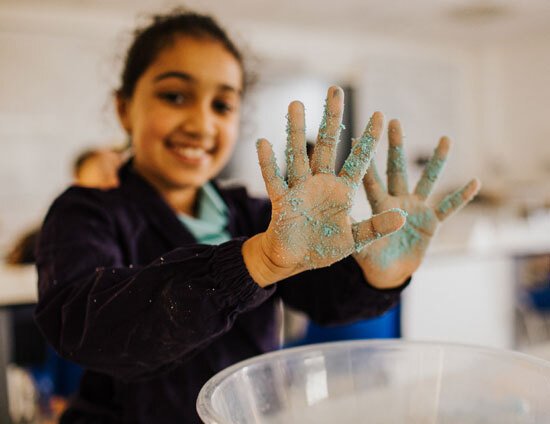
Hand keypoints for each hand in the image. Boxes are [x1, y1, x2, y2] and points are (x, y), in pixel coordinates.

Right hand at [243, 87, 405, 286]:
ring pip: (298, 155)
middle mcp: (321, 183)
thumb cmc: (323, 247)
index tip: (381, 115)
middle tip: (335, 90)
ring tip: (296, 104)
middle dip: (331, 118)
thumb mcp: (355, 240)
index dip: (369, 139)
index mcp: (342, 191)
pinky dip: (269, 164)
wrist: (294, 260)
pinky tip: (264, 143)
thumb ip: (376, 227)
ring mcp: (300, 190)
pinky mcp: (282, 202)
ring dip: (296, 131)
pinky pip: (274, 180)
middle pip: (326, 146)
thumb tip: (403, 217)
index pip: (359, 159)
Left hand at [353, 119, 480, 287]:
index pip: (371, 179)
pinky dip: (461, 197)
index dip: (366, 159)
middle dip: (396, 146)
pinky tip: (475, 182)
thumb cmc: (371, 259)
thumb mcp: (359, 246)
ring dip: (436, 161)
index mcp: (378, 206)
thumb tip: (339, 217)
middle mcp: (397, 201)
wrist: (390, 273)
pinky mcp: (431, 222)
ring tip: (446, 138)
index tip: (360, 135)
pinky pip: (448, 207)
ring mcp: (415, 209)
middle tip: (395, 121)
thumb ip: (354, 232)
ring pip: (426, 180)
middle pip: (396, 169)